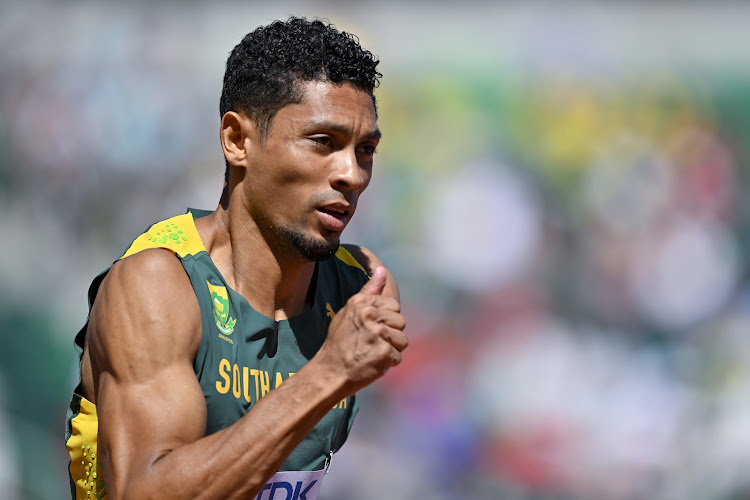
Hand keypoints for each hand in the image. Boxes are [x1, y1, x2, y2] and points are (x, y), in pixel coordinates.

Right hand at [316, 267, 407, 394]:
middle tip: (372, 342)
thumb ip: (368, 291)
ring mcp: (378, 334)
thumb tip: (382, 270)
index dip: (386, 319)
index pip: (394, 305)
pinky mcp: (384, 353)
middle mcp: (370, 315)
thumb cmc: (339, 342)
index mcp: (362, 302)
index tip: (372, 327)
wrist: (330, 371)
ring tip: (373, 352)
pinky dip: (388, 363)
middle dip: (390, 334)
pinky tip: (373, 362)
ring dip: (391, 349)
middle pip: (401, 321)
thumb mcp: (349, 310)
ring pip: (402, 340)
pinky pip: (398, 356)